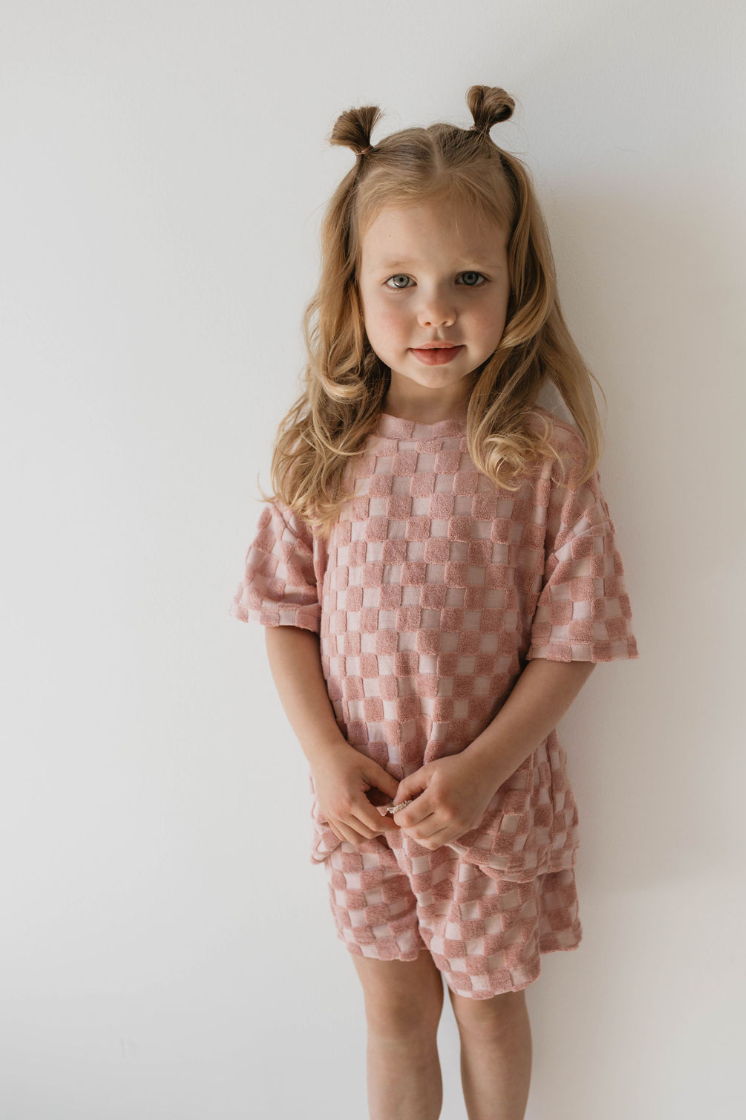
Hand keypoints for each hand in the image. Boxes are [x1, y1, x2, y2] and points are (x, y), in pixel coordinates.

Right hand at [312, 745, 401, 845]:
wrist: (324, 756)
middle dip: (383, 830)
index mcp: (351, 800)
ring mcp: (331, 816)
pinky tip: (363, 822)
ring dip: (369, 835)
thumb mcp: (372, 769)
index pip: (375, 824)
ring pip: (354, 839)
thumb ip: (390, 786)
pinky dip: (355, 834)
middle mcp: (339, 812)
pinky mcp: (327, 817)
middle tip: (390, 819)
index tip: (399, 819)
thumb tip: (405, 801)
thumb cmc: (350, 760)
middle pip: (367, 834)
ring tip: (377, 821)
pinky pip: (343, 836)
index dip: (391, 825)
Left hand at [389, 753, 504, 850]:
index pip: (408, 819)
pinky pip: (443, 842)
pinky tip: (430, 825)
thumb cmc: (453, 767)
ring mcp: (459, 824)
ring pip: (429, 843)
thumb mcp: (426, 770)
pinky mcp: (465, 829)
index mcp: (437, 797)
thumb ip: (406, 786)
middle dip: (405, 828)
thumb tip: (395, 804)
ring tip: (416, 823)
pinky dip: (431, 837)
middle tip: (405, 817)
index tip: (397, 810)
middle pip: (417, 833)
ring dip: (418, 836)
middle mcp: (449, 814)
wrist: (484, 770)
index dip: (397, 817)